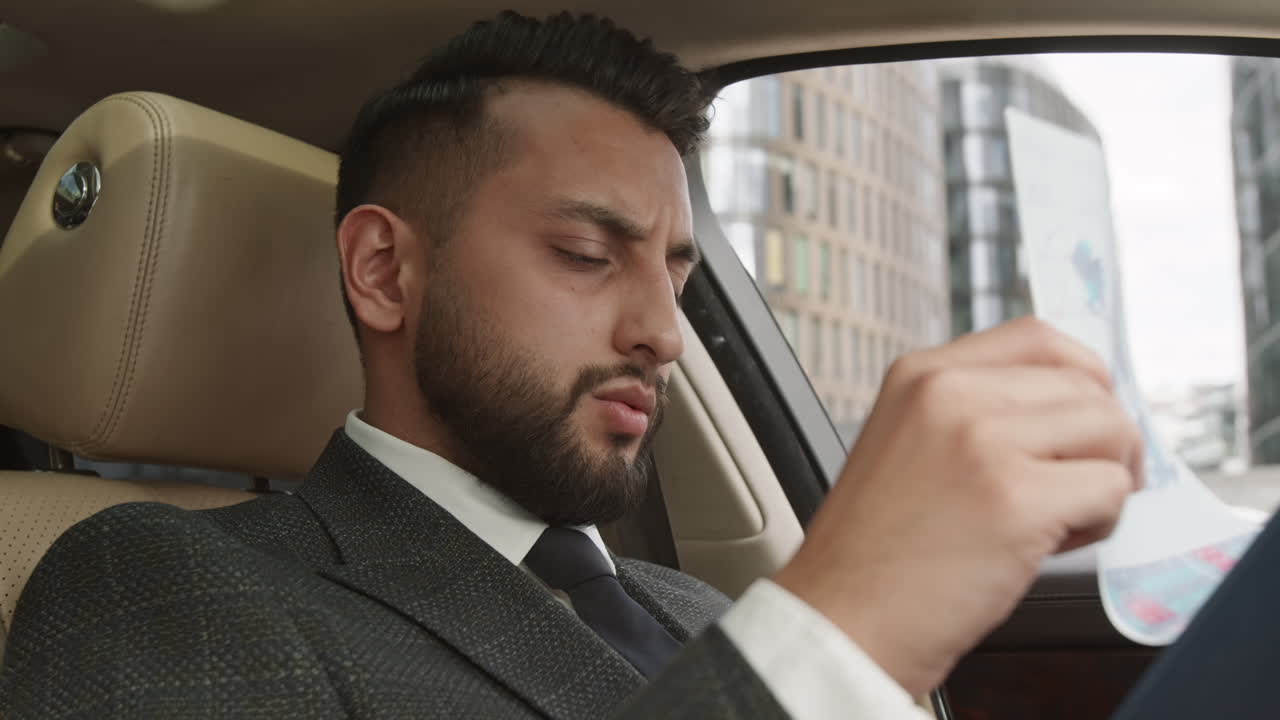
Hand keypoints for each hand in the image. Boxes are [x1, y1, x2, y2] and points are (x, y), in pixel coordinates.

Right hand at [773, 316, 1142, 697]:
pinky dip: (1100, 523)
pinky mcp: (1016, 498)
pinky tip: (1050, 545)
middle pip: (1086, 385)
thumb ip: (977, 411)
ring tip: (1058, 518)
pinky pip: (1111, 489)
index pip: (1039, 337)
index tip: (1084, 419)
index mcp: (921, 375)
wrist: (844, 621)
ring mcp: (981, 441)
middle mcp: (949, 393)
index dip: (1082, 377)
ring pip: (1111, 430)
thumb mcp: (908, 444)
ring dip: (1105, 480)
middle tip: (1071, 487)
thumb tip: (1077, 407)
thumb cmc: (878, 553)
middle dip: (1100, 441)